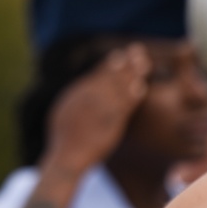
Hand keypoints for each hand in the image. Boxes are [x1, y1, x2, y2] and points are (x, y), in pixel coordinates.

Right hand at [44, 43, 150, 172]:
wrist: (68, 156)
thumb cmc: (64, 138)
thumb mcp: (62, 112)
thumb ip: (76, 98)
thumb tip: (84, 88)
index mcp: (76, 93)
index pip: (96, 75)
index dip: (109, 65)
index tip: (120, 56)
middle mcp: (87, 97)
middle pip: (110, 75)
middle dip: (124, 63)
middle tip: (137, 50)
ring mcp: (99, 108)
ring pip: (119, 86)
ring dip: (132, 73)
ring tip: (144, 64)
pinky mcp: (110, 121)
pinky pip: (124, 105)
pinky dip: (133, 95)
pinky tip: (140, 88)